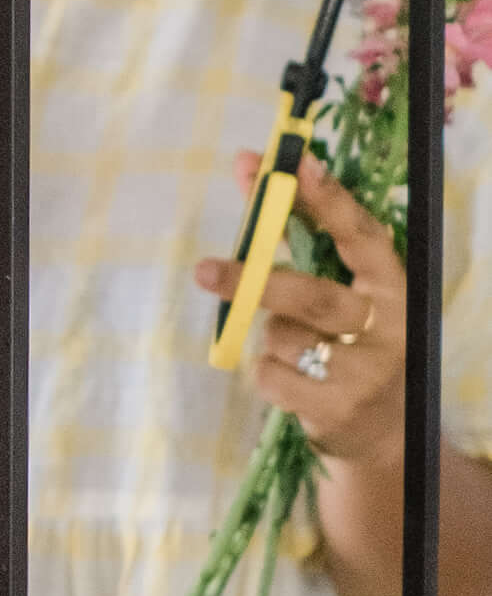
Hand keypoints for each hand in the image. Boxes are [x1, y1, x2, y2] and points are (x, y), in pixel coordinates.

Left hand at [194, 156, 406, 470]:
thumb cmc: (350, 340)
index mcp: (391, 284)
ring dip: (269, 335)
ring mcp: (367, 371)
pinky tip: (289, 378)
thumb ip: (295, 228)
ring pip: (285, 338)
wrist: (381, 430)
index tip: (297, 165)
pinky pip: (273, 378)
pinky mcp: (339, 408)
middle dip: (256, 282)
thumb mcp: (339, 286)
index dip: (331, 200)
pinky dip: (265, 371)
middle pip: (315, 297)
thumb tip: (247, 165)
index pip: (363, 235)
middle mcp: (388, 325)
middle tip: (205, 270)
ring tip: (290, 344)